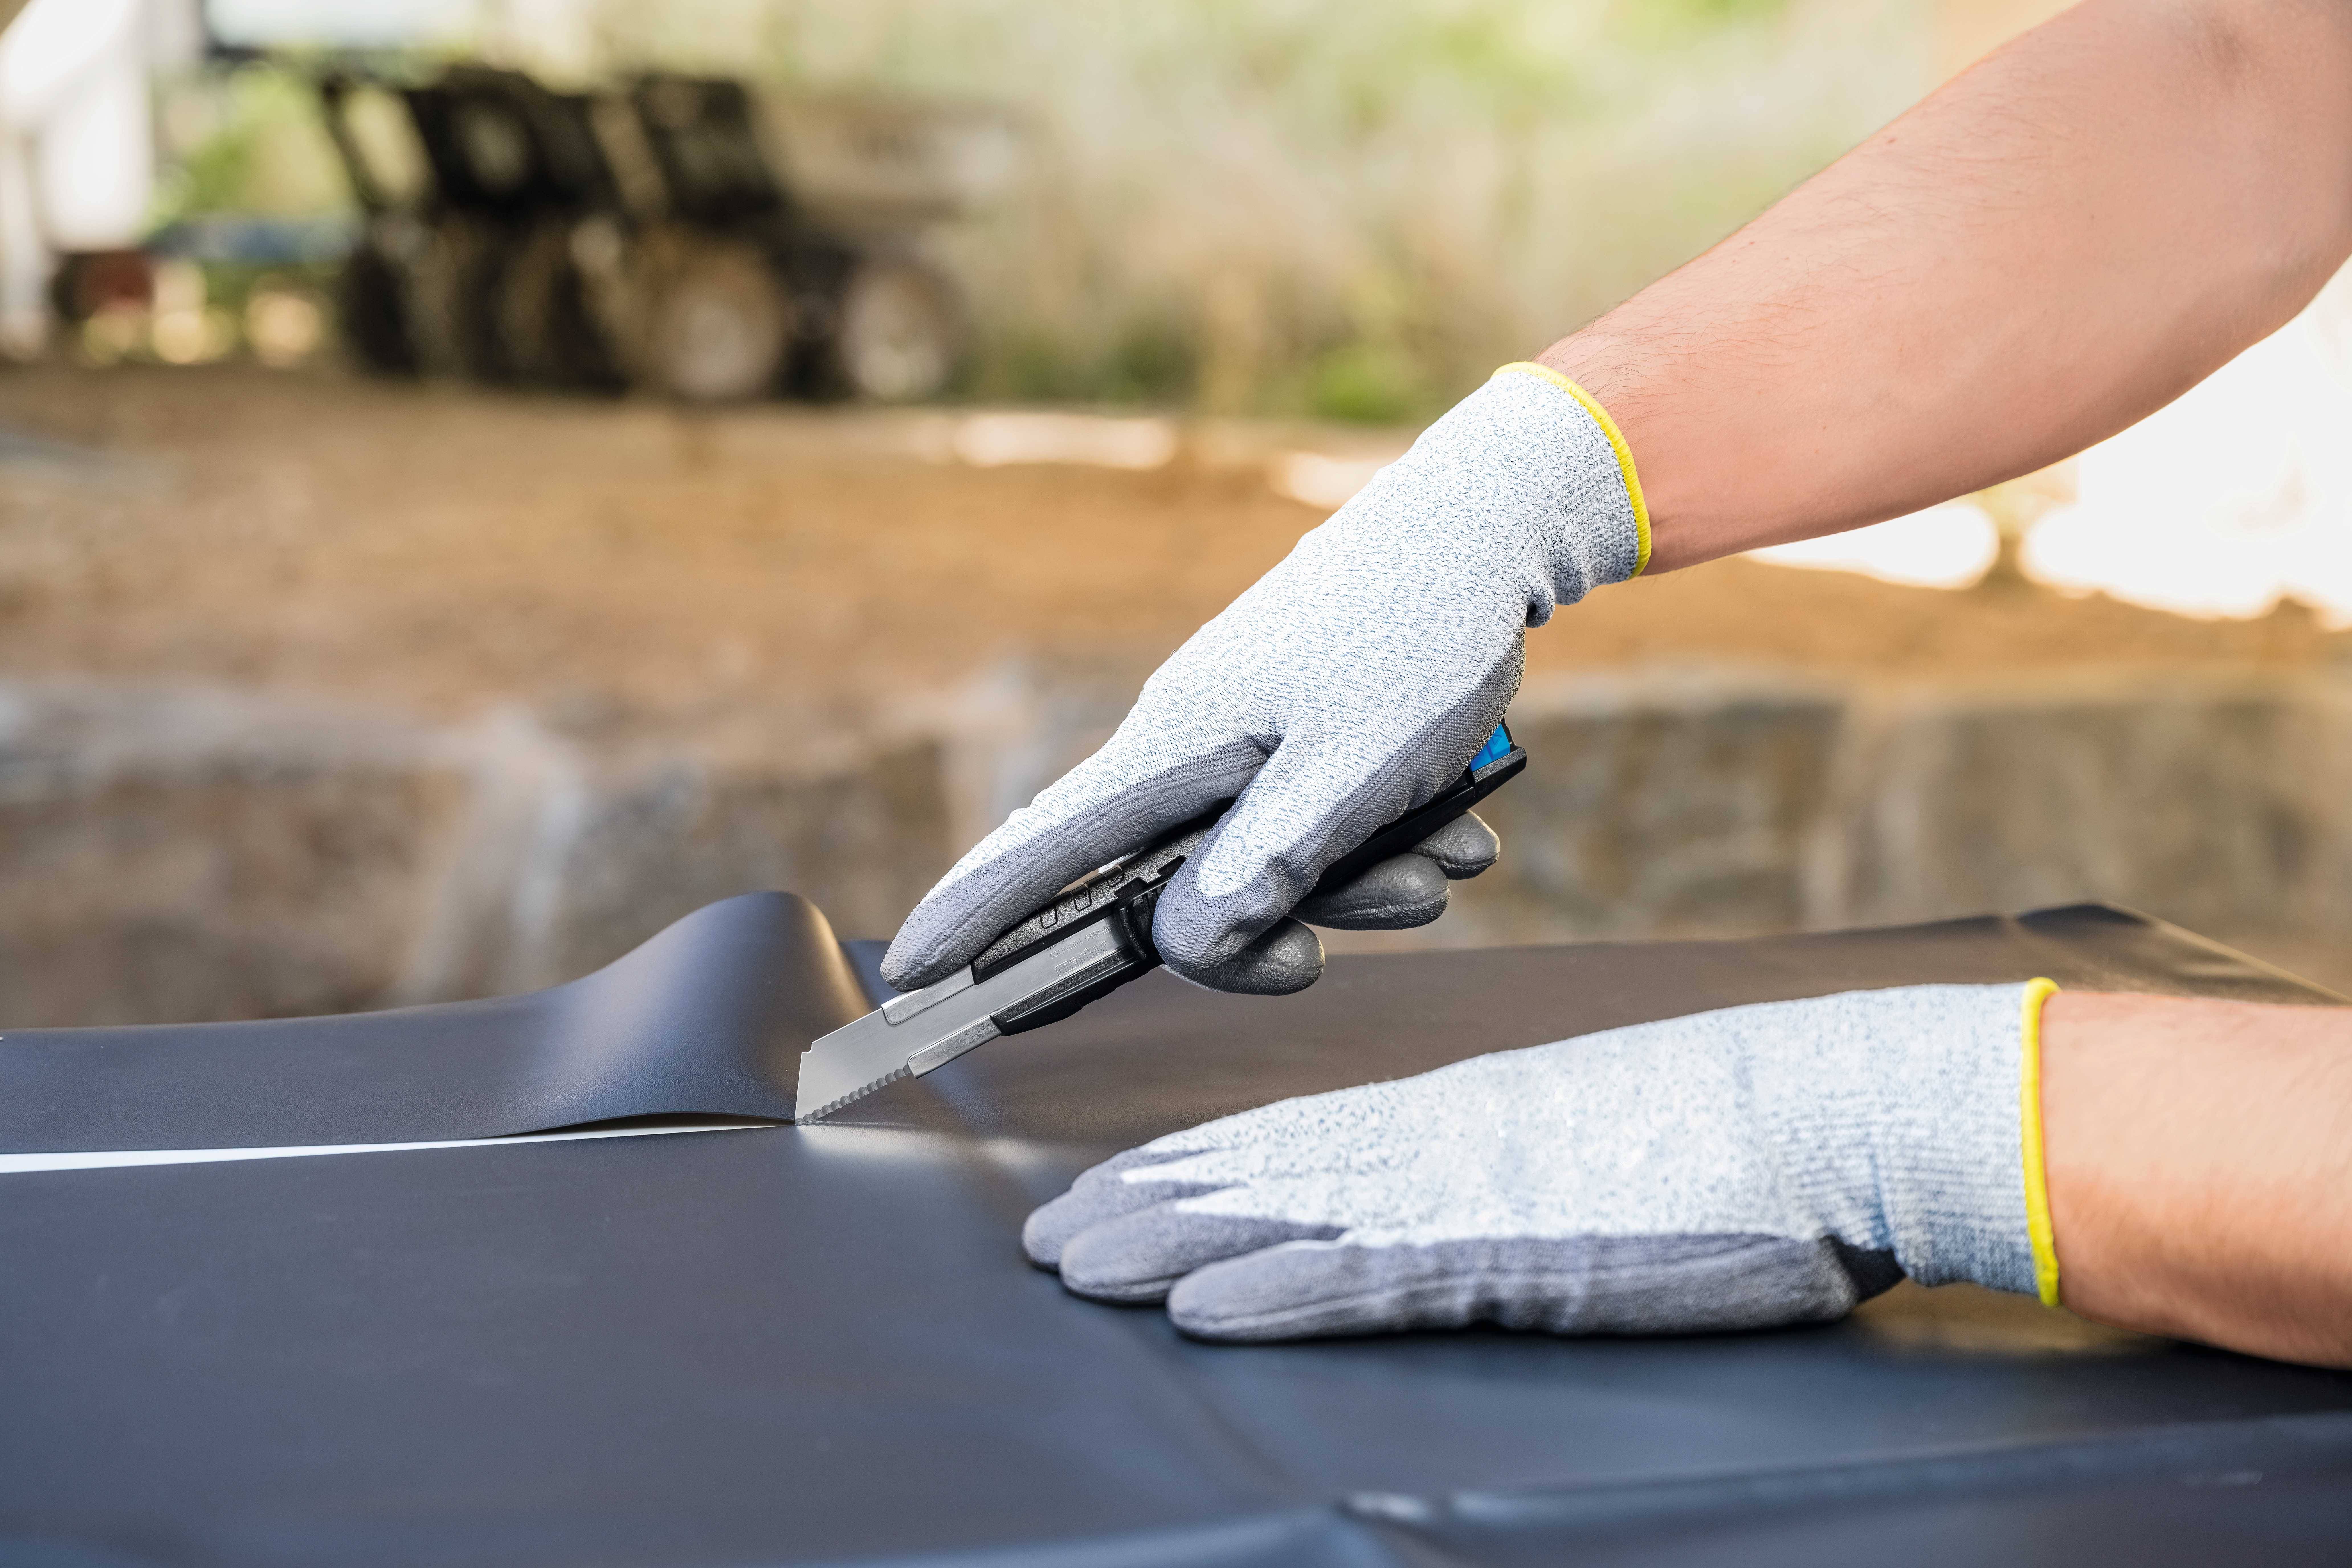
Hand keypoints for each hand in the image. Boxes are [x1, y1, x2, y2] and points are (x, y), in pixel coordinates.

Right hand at [881, 365, 1646, 994]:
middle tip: (1348, 943)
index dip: (975, 912)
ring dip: (1359, 887)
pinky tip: (1457, 827)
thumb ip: (1267, 863)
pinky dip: (1386, 843)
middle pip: (1176, 887)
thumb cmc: (1416, 636)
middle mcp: (1194, 744)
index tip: (909, 973)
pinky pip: (1317, 825)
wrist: (1482, 529)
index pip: (1046, 844)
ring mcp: (1247, 738)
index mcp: (1177, 745)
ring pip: (1265, 861)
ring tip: (1446, 860)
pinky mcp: (1299, 734)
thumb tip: (1183, 948)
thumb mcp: (1351, 771)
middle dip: (1266, 934)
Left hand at [1025, 983, 2052, 1340]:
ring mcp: (1470, 1199)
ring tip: (1072, 1264)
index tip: (1111, 1191)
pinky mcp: (1517, 1253)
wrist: (1829, 1107)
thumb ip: (1507, 1165)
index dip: (1189, 1170)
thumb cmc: (1729, 1128)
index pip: (1289, 1142)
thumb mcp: (1589, 1139)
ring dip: (1169, 1247)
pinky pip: (1370, 1280)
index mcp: (1457, 1119)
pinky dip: (1277, 1295)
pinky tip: (1198, 1311)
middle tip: (1043, 1240)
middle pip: (1258, 1179)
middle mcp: (1438, 1148)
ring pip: (1283, 1223)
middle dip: (1143, 1209)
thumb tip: (1458, 1194)